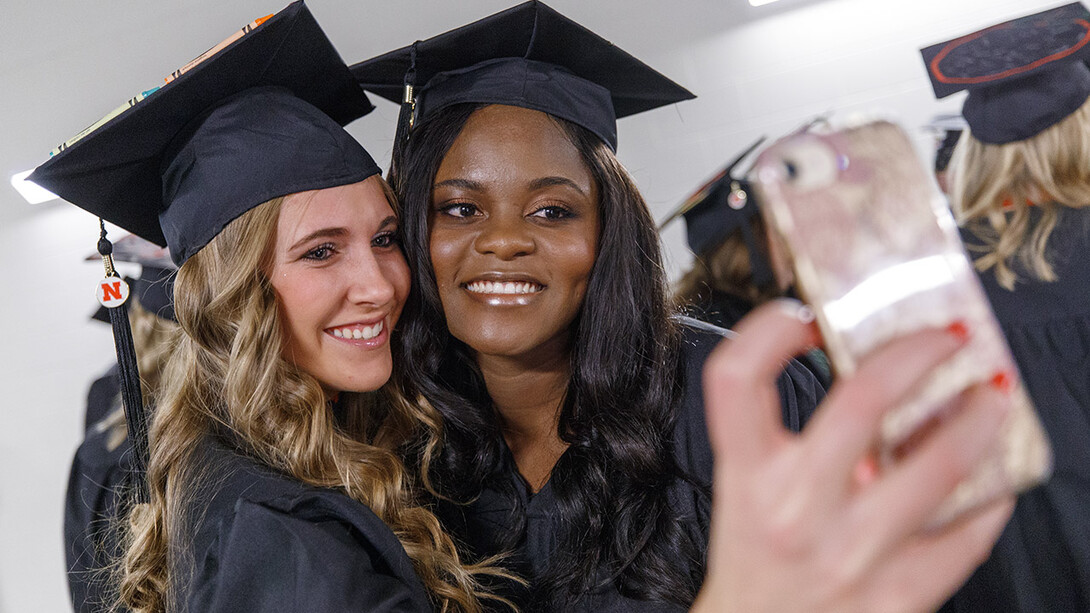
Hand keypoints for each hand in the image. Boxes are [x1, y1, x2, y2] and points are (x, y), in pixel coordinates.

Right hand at [692, 300, 1013, 612]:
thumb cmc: (754, 563)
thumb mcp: (743, 493)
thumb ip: (781, 439)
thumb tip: (862, 379)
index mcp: (747, 477)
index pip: (738, 378)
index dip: (768, 329)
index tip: (802, 315)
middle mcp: (794, 510)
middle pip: (861, 401)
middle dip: (917, 353)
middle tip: (946, 336)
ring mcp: (850, 554)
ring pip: (938, 468)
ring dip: (977, 420)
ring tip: (989, 397)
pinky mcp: (896, 595)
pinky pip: (964, 538)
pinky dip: (989, 498)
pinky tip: (993, 479)